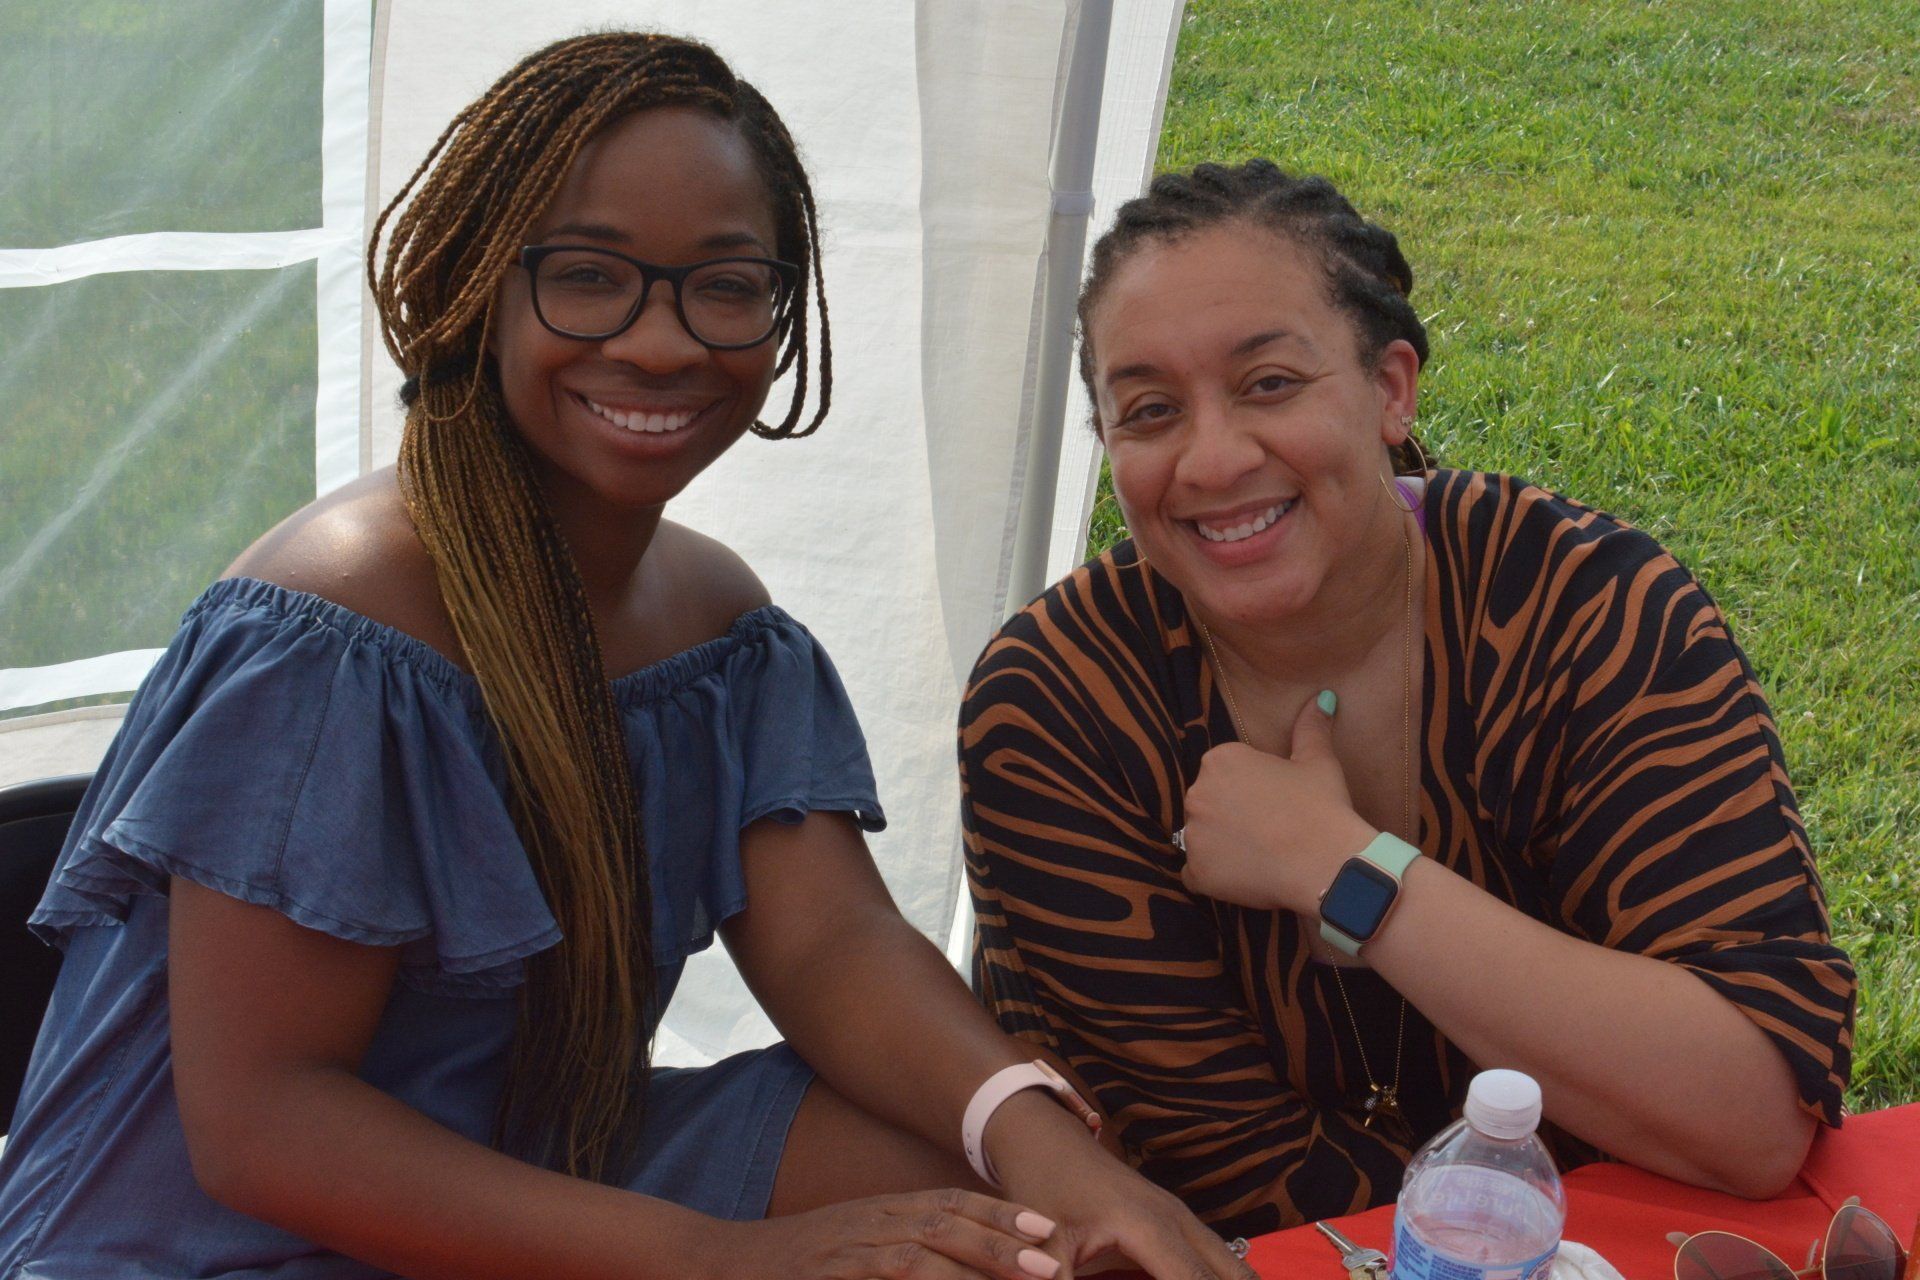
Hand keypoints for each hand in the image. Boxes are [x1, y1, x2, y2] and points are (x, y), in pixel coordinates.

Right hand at [737, 1187, 1065, 1279]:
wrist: (723, 1263)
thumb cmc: (796, 1264)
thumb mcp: (854, 1249)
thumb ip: (900, 1253)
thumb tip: (955, 1266)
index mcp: (882, 1211)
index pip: (951, 1202)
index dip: (1001, 1213)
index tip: (1047, 1227)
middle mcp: (872, 1220)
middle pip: (950, 1219)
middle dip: (1007, 1238)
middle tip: (1055, 1257)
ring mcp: (850, 1245)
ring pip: (926, 1247)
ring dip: (982, 1261)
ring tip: (1029, 1276)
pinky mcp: (831, 1272)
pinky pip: (890, 1274)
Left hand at [987, 1091, 1257, 1279]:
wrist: (1045, 1139)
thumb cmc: (1042, 1187)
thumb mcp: (1044, 1245)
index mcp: (1149, 1227)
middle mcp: (1176, 1220)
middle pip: (1229, 1275)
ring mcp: (1180, 1216)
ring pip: (1230, 1265)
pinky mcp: (1176, 1220)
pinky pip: (1216, 1257)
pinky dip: (1227, 1279)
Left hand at [1180, 694, 1375, 914]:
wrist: (1326, 863)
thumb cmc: (1322, 807)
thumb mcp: (1318, 760)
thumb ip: (1310, 728)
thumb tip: (1322, 698)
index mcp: (1220, 760)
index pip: (1225, 774)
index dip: (1251, 791)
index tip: (1274, 803)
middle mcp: (1197, 792)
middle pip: (1210, 804)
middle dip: (1231, 816)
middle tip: (1269, 830)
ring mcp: (1193, 834)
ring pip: (1202, 839)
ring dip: (1222, 846)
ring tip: (1260, 854)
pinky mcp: (1196, 872)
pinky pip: (1197, 873)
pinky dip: (1216, 877)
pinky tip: (1246, 876)